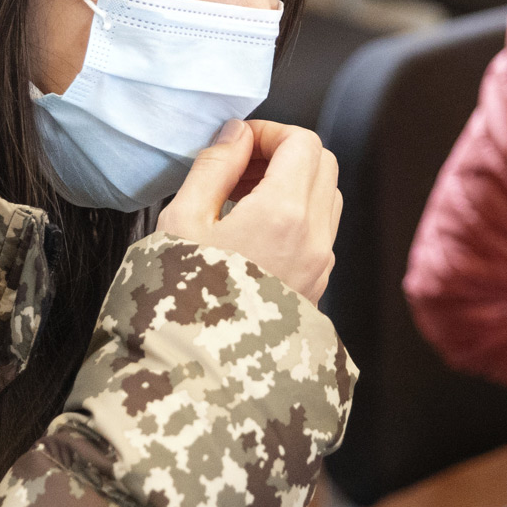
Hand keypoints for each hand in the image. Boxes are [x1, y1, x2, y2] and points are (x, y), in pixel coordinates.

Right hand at [159, 119, 341, 303]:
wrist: (199, 374)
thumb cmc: (181, 302)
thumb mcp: (181, 222)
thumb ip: (212, 167)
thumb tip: (236, 135)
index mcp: (283, 214)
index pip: (302, 143)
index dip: (269, 132)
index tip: (235, 144)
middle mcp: (313, 237)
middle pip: (323, 165)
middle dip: (283, 154)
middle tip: (238, 167)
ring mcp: (320, 265)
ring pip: (325, 198)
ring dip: (292, 184)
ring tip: (241, 200)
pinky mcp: (315, 287)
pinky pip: (319, 232)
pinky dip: (296, 215)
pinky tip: (251, 231)